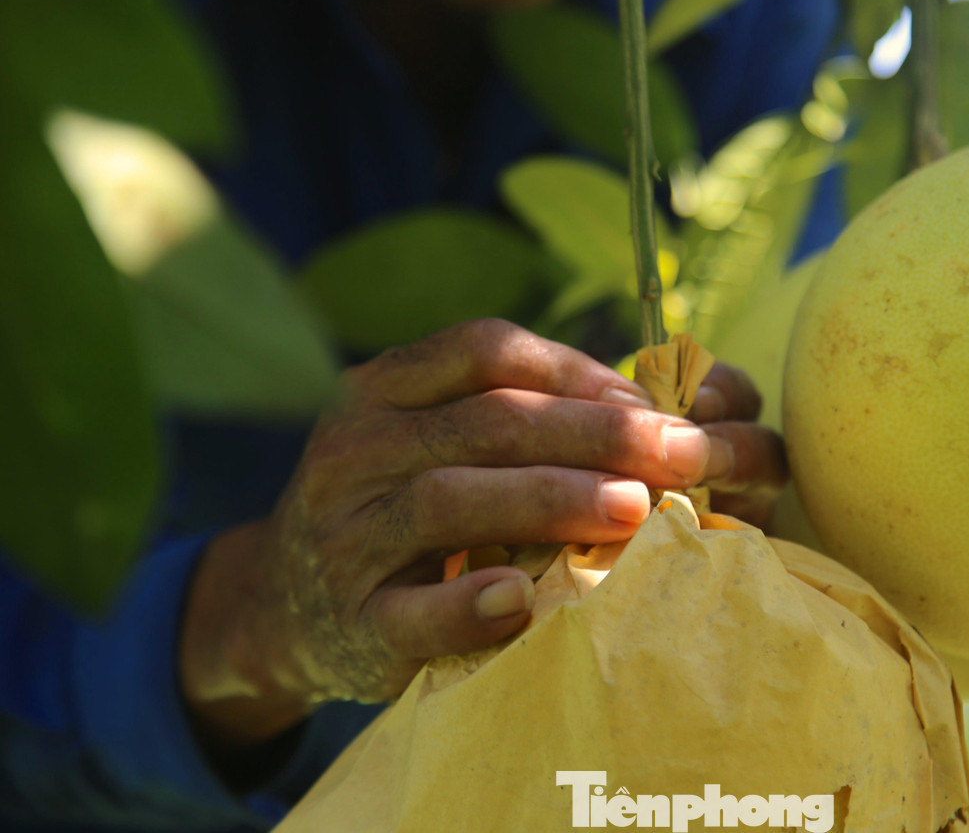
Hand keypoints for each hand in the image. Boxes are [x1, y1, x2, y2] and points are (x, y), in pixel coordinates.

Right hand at [178, 319, 785, 757]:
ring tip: (634, 509)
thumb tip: (646, 413)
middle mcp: (353, 450)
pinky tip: (523, 597)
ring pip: (448, 499)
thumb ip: (507, 421)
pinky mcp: (351, 622)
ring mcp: (344, 537)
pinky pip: (408, 612)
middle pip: (484, 420)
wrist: (280, 607)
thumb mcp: (424, 442)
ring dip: (551, 499)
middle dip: (595, 434)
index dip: (575, 369)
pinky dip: (466, 603)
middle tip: (681, 453)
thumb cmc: (394, 512)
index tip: (649, 401)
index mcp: (379, 390)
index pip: (483, 352)